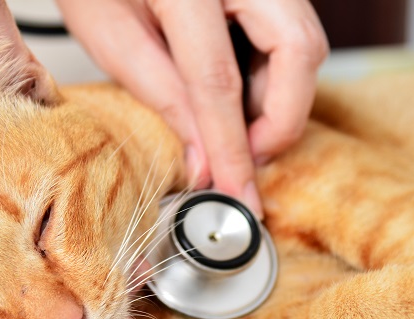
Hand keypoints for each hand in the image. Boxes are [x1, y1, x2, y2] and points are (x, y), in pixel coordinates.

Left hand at [56, 0, 327, 216]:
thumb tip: (202, 159)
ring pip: (304, 43)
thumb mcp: (108, 32)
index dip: (231, 145)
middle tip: (244, 156)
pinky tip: (236, 89)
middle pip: (299, 51)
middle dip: (280, 119)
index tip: (236, 190)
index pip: (218, 78)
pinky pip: (291, 32)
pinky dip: (273, 73)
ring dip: (278, 98)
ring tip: (230, 122)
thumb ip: (160, 95)